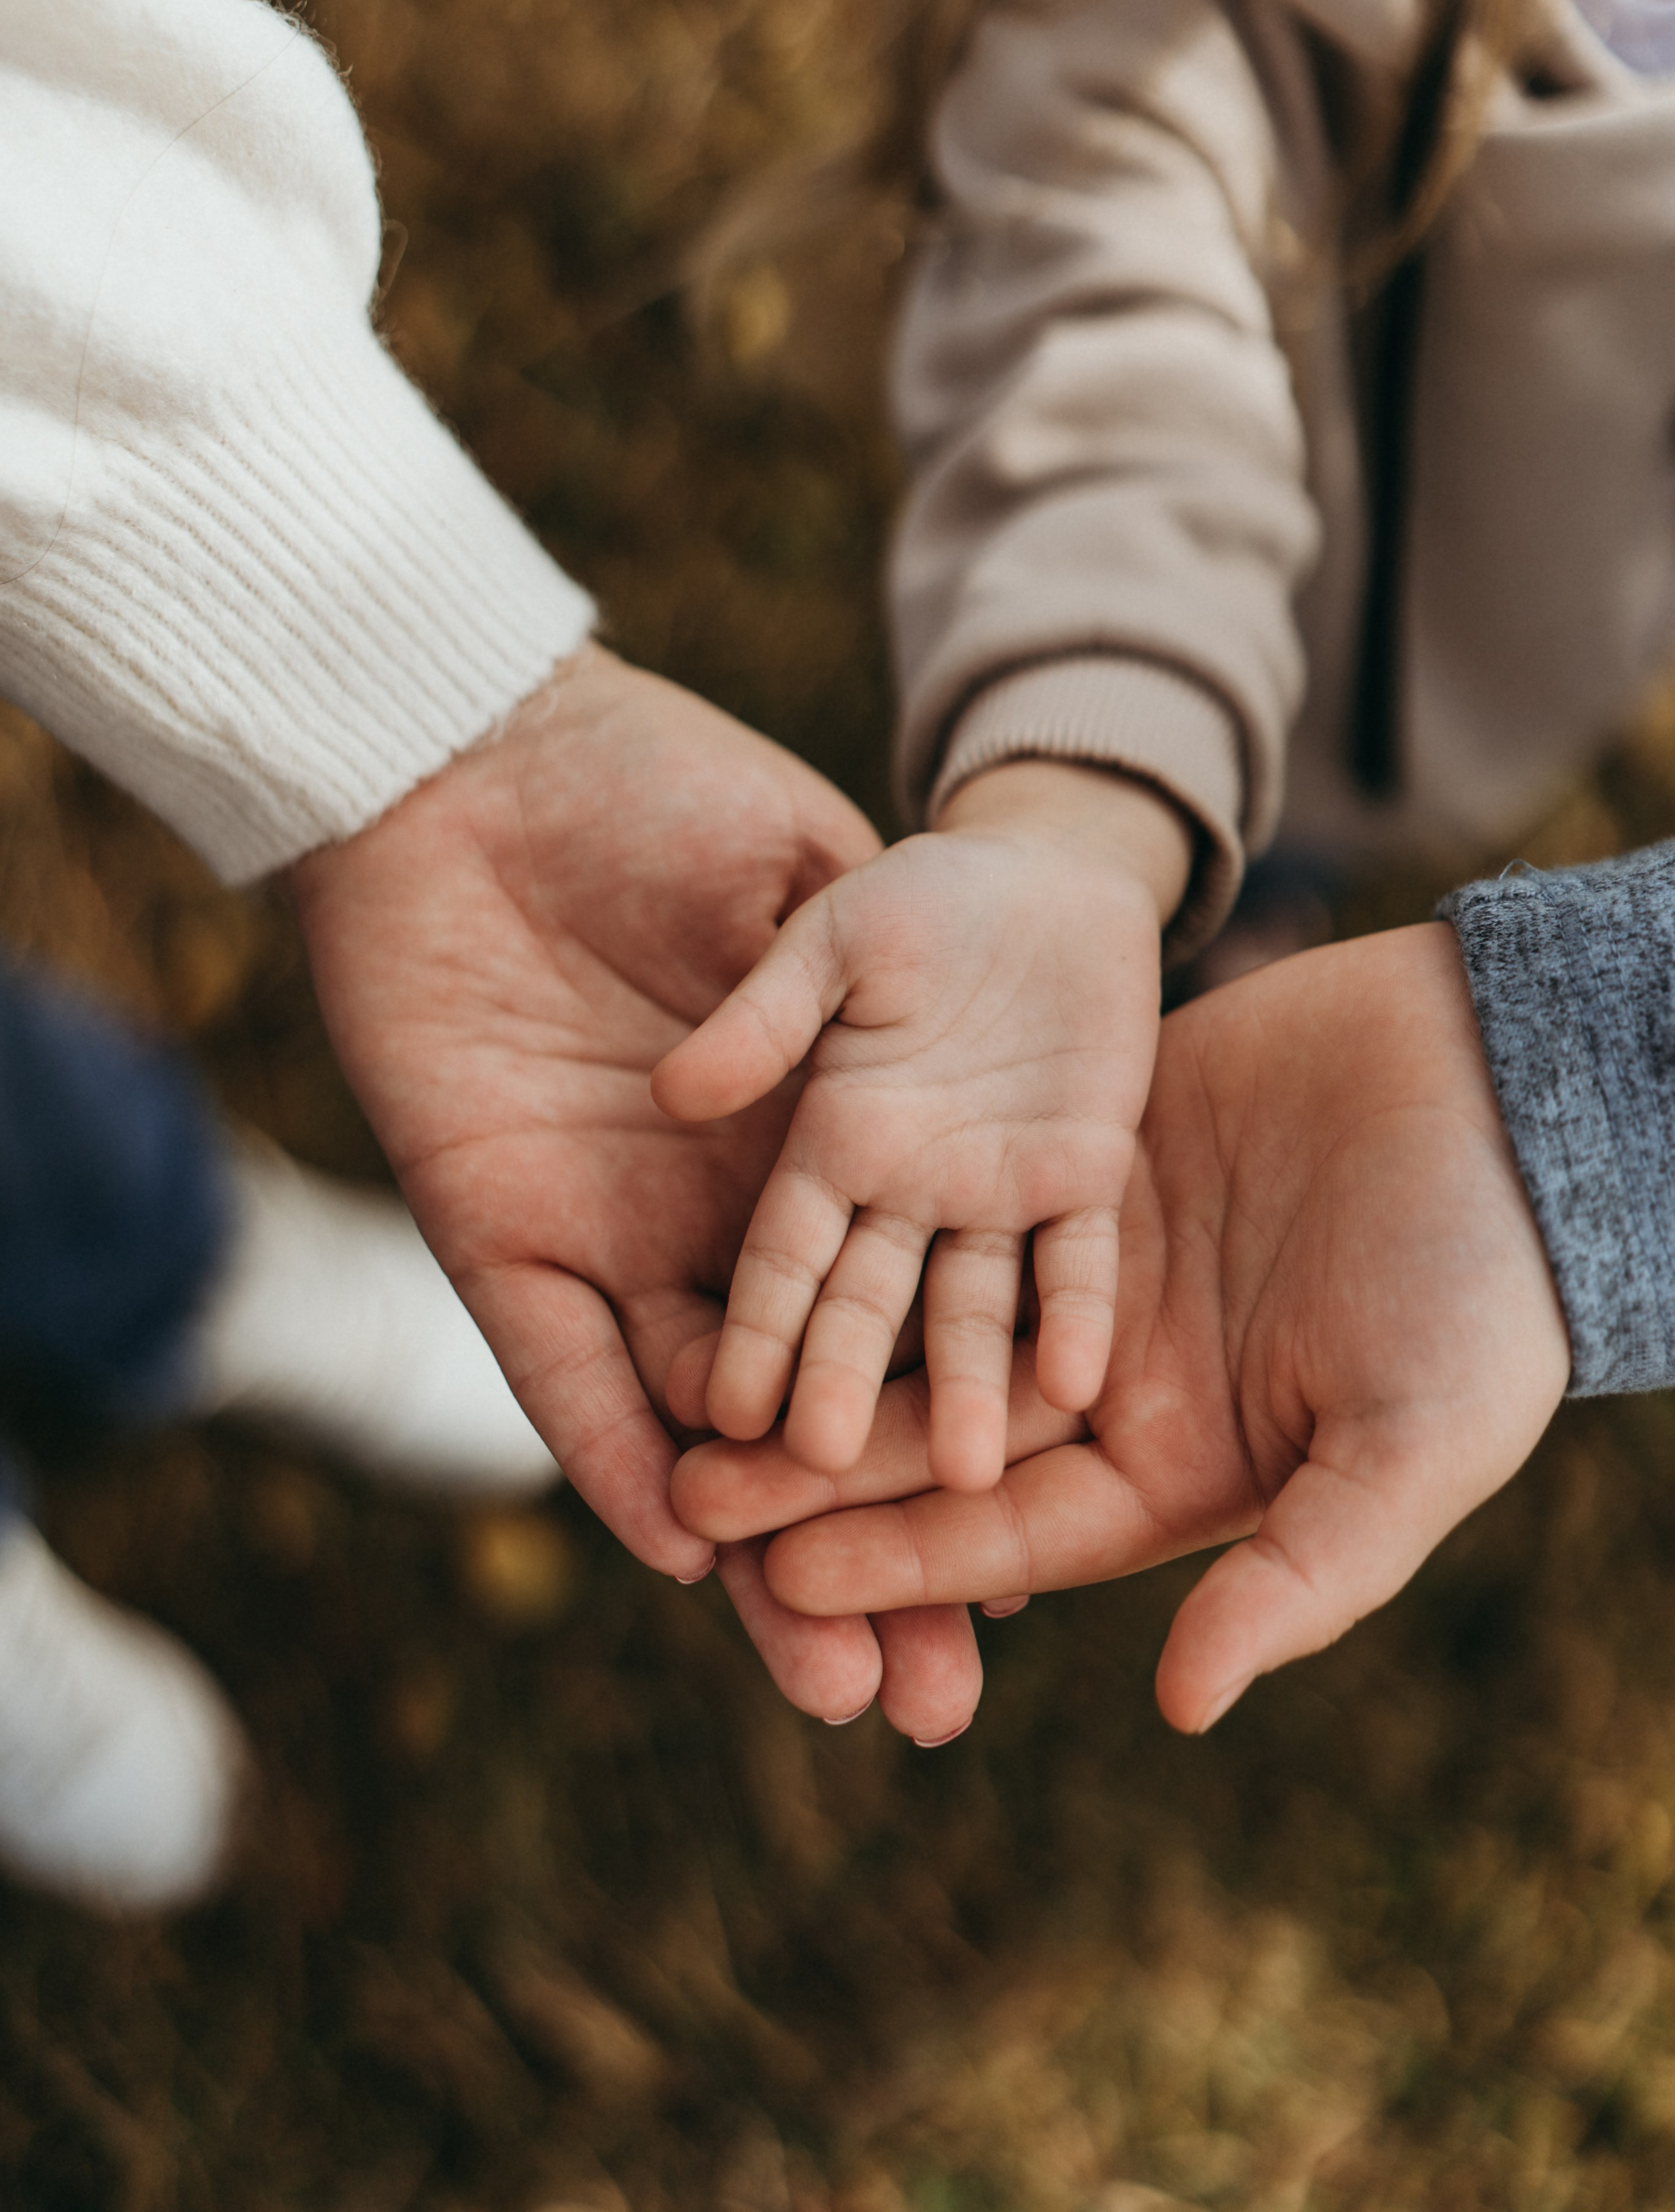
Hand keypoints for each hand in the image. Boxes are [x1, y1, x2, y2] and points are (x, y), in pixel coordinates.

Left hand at [290, 644, 982, 1732]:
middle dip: (875, 1560)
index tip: (1040, 1559)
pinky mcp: (495, 1232)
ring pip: (693, 1431)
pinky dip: (612, 1453)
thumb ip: (893, 1006)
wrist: (482, 757)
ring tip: (837, 1686)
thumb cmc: (666, 788)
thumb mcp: (826, 887)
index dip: (964, 1446)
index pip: (907, 1326)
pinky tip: (678, 1551)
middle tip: (943, 1709)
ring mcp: (611, 1239)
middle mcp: (723, 1224)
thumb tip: (1000, 1103)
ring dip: (757, 1558)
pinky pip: (558, 1368)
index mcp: (823, 1147)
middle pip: (815, 1421)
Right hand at [653, 762, 1189, 1492]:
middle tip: (831, 1497)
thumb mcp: (821, 930)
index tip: (721, 1441)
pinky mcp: (1084, 1164)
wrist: (1031, 860)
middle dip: (851, 1407)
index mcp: (815, 1147)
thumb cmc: (894, 884)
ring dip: (970, 1394)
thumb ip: (763, 1018)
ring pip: (973, 1309)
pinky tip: (1080, 1384)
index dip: (750, 1348)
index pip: (771, 1272)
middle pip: (866, 1318)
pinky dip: (1076, 1314)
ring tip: (971, 1483)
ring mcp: (990, 1184)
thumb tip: (677, 1092)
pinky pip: (1081, 1254)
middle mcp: (897, 1188)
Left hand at [672, 923, 1571, 1731]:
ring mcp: (1093, 1265)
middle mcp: (1118, 1376)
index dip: (896, 1562)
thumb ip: (1300, 1579)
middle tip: (687, 1496)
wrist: (1505, 1095)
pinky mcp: (1086, 1158)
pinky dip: (881, 1222)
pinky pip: (963, 1204)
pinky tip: (784, 1237)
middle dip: (822, 1472)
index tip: (777, 1589)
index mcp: (1182, 1463)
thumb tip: (1180, 1707)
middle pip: (943, 1437)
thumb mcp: (1404, 1449)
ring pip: (930, 1320)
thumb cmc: (1483, 1288)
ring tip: (696, 1382)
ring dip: (826, 1352)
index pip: (1010, 1532)